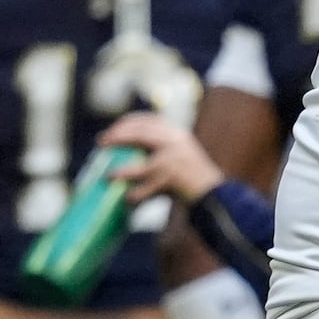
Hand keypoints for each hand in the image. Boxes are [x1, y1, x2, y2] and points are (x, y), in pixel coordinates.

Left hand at [99, 111, 225, 203]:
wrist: (216, 194)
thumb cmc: (194, 178)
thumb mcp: (181, 156)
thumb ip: (161, 150)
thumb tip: (129, 153)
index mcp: (178, 135)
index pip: (148, 120)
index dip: (126, 123)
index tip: (112, 129)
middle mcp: (176, 143)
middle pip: (140, 134)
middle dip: (117, 136)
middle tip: (102, 143)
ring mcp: (174, 161)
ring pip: (141, 165)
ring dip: (122, 172)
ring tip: (109, 176)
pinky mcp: (172, 179)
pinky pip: (147, 188)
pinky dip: (136, 194)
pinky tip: (127, 198)